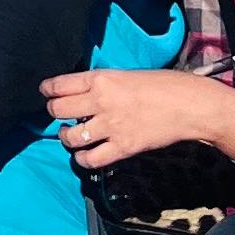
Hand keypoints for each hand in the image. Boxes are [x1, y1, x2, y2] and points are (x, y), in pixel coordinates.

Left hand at [42, 64, 228, 171]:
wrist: (188, 105)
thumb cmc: (162, 84)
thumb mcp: (126, 74)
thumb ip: (102, 84)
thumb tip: (83, 92)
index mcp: (100, 78)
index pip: (59, 84)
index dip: (48, 90)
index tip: (46, 93)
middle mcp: (100, 101)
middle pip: (58, 110)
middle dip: (54, 113)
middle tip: (61, 115)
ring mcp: (110, 126)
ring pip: (70, 137)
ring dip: (67, 138)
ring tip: (71, 135)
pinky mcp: (122, 147)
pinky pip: (91, 159)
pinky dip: (83, 159)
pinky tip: (85, 155)